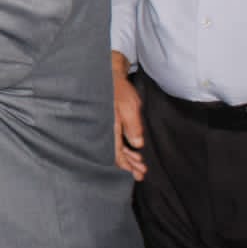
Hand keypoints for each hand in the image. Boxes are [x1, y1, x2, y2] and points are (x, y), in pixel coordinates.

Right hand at [112, 52, 146, 180]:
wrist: (108, 74)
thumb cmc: (119, 89)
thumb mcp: (130, 106)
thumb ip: (133, 126)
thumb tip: (137, 144)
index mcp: (109, 127)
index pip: (116, 152)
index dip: (127, 165)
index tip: (137, 173)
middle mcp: (105, 129)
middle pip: (115, 153)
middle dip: (129, 165)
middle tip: (141, 173)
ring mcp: (106, 126)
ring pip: (115, 148)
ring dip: (128, 157)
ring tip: (139, 164)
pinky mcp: (109, 122)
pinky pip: (115, 140)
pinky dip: (124, 147)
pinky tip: (132, 150)